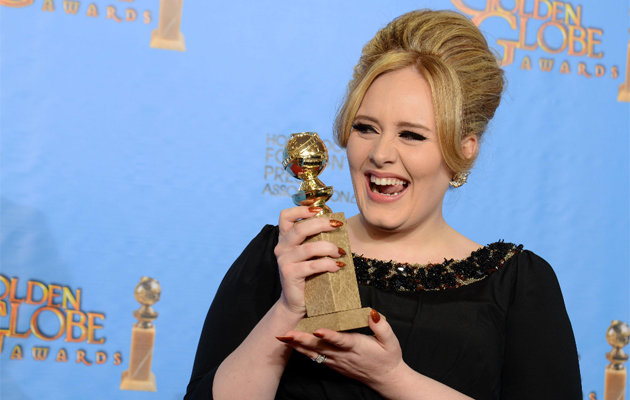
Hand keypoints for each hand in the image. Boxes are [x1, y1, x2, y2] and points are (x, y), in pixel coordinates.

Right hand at [274, 205, 344, 315]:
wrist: (297, 301)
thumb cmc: (309, 274)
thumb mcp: (311, 252)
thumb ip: (317, 237)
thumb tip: (335, 220)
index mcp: (285, 238)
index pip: (286, 216)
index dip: (301, 209)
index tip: (319, 209)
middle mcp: (282, 247)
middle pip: (300, 229)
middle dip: (321, 224)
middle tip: (338, 225)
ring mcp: (284, 260)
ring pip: (309, 248)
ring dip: (329, 247)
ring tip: (341, 252)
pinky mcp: (289, 274)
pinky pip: (312, 265)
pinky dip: (328, 264)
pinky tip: (338, 266)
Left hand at [279, 310, 404, 388]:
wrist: (386, 379)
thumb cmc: (388, 357)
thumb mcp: (391, 341)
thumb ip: (382, 327)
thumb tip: (373, 313)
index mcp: (356, 346)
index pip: (340, 340)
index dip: (328, 335)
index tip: (317, 329)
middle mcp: (343, 355)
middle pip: (320, 346)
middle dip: (302, 339)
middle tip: (287, 333)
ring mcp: (336, 361)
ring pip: (314, 352)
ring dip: (297, 345)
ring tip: (282, 337)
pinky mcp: (333, 364)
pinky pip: (315, 357)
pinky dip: (302, 350)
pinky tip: (291, 344)